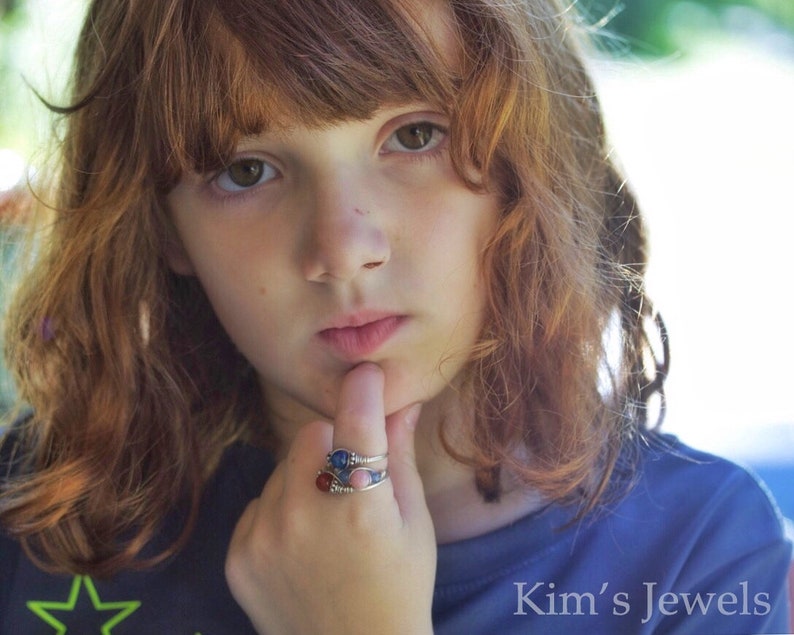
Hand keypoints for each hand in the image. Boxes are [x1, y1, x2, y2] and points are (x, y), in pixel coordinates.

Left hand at [226, 363, 435, 633]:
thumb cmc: (399, 587)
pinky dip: (278, 512)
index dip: (362, 391)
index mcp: (361, 507)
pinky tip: (299, 547)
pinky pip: (258, 503)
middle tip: (349, 478)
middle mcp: (305, 515)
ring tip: (325, 522)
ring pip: (281, 468)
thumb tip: (402, 403)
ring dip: (303, 478)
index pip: (356, 422)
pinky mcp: (238, 556)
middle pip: (309, 435)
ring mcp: (265, 536)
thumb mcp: (414, 524)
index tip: (365, 376)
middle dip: (331, 444)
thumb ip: (401, 458)